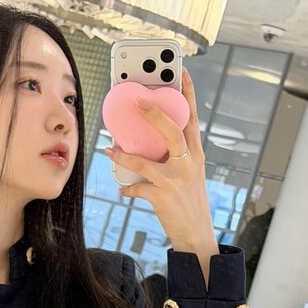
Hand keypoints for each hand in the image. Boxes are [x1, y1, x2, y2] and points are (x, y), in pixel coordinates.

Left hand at [106, 68, 218, 284]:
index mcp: (196, 155)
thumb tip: (150, 143)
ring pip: (146, 162)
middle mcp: (188, 164)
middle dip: (154, 114)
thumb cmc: (190, 203)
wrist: (197, 236)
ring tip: (110, 149)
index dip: (187, 95)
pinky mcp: (163, 198)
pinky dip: (128, 188)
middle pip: (172, 131)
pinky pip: (138, 189)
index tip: (181, 72)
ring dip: (124, 155)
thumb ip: (176, 157)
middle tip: (137, 100)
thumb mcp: (191, 175)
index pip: (193, 119)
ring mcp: (176, 181)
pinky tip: (122, 188)